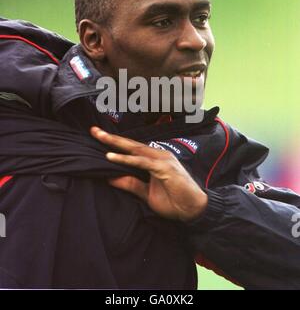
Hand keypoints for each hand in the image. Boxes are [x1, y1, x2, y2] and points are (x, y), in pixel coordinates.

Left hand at [90, 126, 207, 221]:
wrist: (193, 210)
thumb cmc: (173, 200)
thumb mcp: (145, 193)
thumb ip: (130, 184)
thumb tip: (109, 178)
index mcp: (154, 159)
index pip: (131, 149)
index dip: (115, 143)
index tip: (98, 137)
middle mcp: (157, 155)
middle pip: (130, 145)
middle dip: (111, 138)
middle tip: (93, 130)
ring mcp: (162, 160)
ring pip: (135, 150)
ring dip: (116, 144)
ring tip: (100, 138)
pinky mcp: (165, 168)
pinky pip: (141, 162)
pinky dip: (126, 159)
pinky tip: (112, 157)